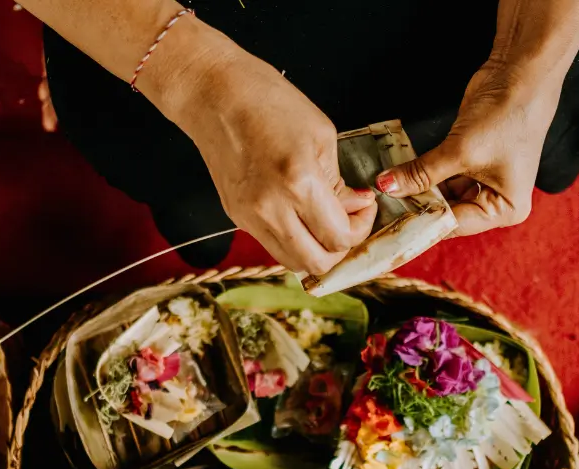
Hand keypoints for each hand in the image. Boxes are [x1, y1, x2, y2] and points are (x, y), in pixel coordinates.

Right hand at [169, 49, 376, 273]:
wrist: (213, 95)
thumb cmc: (268, 101)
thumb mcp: (321, 135)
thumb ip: (338, 181)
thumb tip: (354, 207)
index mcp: (299, 182)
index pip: (339, 237)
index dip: (361, 227)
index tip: (364, 207)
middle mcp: (272, 208)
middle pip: (317, 263)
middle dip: (341, 248)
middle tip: (348, 222)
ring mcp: (250, 217)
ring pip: (293, 262)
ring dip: (316, 251)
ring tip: (324, 224)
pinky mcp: (237, 217)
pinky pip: (272, 244)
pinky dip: (293, 240)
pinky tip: (300, 216)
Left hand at [376, 62, 560, 235]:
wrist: (522, 70)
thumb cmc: (506, 115)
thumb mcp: (460, 150)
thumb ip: (421, 173)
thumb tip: (387, 187)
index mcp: (506, 209)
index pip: (454, 225)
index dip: (422, 223)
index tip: (389, 223)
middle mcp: (497, 200)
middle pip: (447, 212)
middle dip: (417, 206)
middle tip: (382, 206)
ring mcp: (485, 181)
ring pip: (442, 194)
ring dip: (417, 189)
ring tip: (386, 190)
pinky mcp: (471, 161)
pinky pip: (442, 176)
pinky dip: (423, 174)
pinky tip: (399, 175)